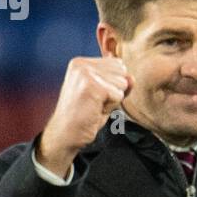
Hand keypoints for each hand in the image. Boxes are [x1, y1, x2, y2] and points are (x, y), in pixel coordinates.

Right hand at [37, 57, 131, 176]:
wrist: (65, 134)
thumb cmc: (85, 116)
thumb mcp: (104, 95)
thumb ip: (118, 83)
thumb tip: (131, 77)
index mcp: (81, 62)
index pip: (118, 64)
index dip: (112, 84)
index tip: (94, 96)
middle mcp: (81, 64)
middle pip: (122, 71)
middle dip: (115, 91)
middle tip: (94, 103)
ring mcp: (85, 74)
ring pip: (122, 83)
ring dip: (113, 100)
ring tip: (94, 106)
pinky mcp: (92, 86)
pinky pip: (118, 95)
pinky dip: (110, 107)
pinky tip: (94, 110)